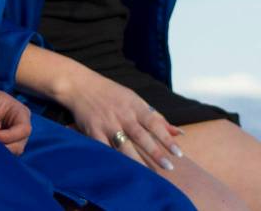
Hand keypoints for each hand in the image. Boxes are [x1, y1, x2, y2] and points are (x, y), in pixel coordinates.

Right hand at [62, 69, 183, 170]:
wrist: (80, 85)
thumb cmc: (111, 93)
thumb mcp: (135, 100)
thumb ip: (157, 117)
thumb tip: (179, 133)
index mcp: (135, 106)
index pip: (154, 123)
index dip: (166, 138)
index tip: (178, 153)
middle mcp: (122, 115)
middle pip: (141, 136)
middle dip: (155, 152)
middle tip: (168, 167)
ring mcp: (107, 124)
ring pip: (123, 145)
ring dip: (136, 161)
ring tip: (147, 176)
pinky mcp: (93, 131)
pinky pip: (103, 148)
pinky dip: (110, 159)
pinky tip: (119, 171)